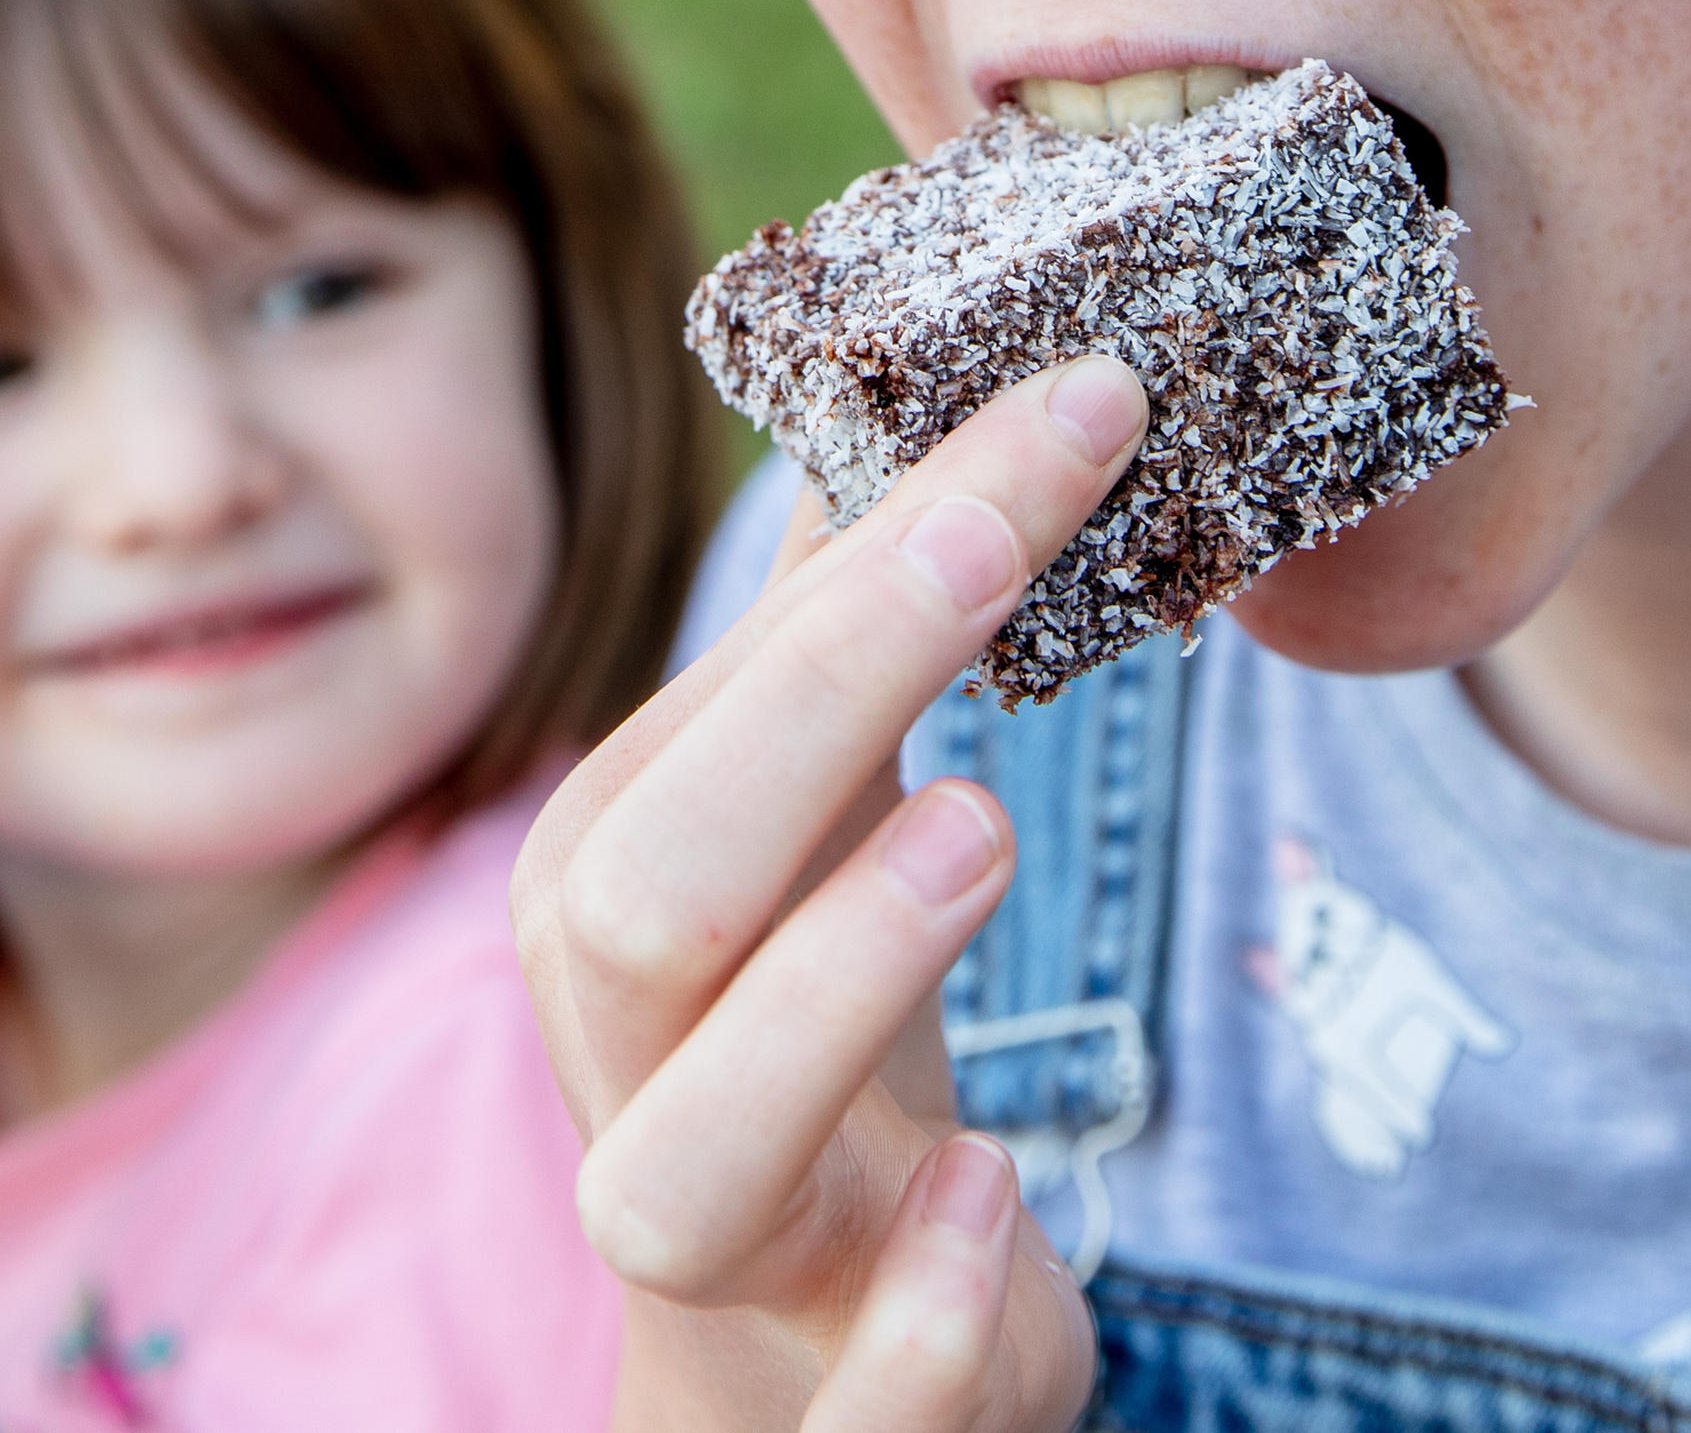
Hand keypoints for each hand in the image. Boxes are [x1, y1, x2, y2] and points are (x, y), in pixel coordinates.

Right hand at [517, 354, 1148, 1432]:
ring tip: (978, 828)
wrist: (788, 1348)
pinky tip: (1004, 1193)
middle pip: (647, 899)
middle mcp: (627, 1062)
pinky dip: (910, 1314)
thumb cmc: (810, 1028)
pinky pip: (843, 1403)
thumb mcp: (820, 820)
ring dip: (826, 992)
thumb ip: (842, 624)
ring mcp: (714, 1244)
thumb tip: (912, 362)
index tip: (1074, 409)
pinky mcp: (826, 1402)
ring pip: (684, 1166)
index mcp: (617, 891)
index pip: (728, 701)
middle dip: (815, 711)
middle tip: (1003, 547)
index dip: (890, 551)